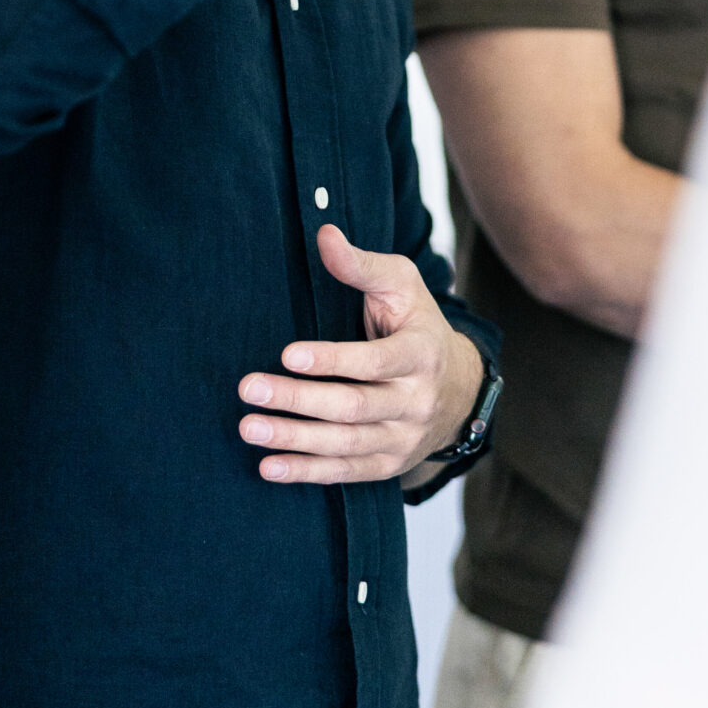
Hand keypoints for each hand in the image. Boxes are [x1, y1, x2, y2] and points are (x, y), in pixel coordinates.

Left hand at [238, 223, 484, 484]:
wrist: (458, 387)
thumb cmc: (417, 324)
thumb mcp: (401, 285)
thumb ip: (361, 265)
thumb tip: (323, 235)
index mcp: (421, 354)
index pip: (375, 362)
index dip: (332, 361)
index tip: (287, 355)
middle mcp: (416, 401)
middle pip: (354, 407)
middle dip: (299, 400)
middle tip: (250, 388)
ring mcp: (403, 438)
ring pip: (345, 444)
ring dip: (294, 438)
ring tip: (249, 427)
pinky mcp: (388, 464)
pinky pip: (345, 472)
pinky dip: (306, 472)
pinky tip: (268, 467)